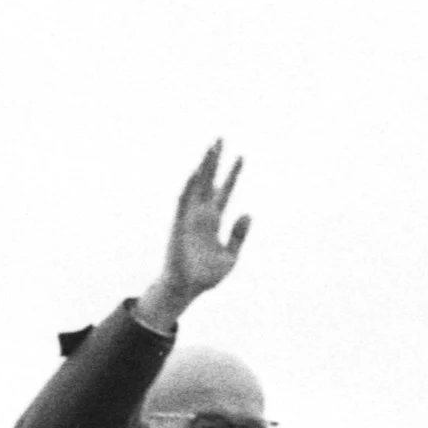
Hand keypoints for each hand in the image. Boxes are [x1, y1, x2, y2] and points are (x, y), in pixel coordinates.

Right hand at [136, 140, 249, 327]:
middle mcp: (201, 214)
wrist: (187, 289)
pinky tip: (196, 172)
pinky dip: (189, 187)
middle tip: (221, 138)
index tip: (242, 156)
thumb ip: (239, 235)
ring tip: (210, 148)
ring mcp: (189, 217)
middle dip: (215, 160)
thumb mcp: (231, 257)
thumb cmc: (207, 276)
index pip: (225, 191)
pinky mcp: (179, 225)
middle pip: (209, 181)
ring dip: (203, 167)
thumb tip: (248, 213)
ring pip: (197, 185)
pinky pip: (183, 202)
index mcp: (214, 221)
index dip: (233, 174)